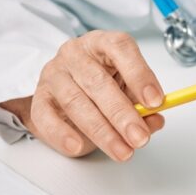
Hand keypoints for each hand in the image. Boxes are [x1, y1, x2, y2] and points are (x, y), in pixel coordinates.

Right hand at [0, 31, 164, 160]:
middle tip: (139, 137)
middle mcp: (75, 54)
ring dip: (101, 131)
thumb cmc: (99, 87)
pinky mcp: (39, 98)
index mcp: (102, 43)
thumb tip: (155, 120)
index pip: (120, 48)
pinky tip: (78, 145)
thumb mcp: (126, 91)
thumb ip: (142, 105)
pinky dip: (62, 134)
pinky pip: (46, 117)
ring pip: (76, 102)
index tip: (155, 101)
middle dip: (122, 114)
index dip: (140, 75)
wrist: (62, 94)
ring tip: (121, 150)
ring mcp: (54, 74)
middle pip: (98, 81)